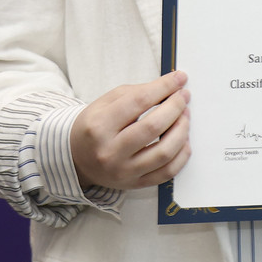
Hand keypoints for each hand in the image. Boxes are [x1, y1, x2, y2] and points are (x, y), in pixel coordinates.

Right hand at [70, 71, 191, 191]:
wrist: (77, 159)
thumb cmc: (95, 127)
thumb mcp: (105, 103)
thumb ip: (136, 93)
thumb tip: (170, 87)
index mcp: (99, 126)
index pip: (139, 101)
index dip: (164, 87)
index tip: (179, 78)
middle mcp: (110, 151)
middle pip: (153, 126)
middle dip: (175, 107)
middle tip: (184, 96)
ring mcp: (123, 171)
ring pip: (164, 152)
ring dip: (182, 130)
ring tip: (185, 116)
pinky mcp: (135, 184)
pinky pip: (167, 172)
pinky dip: (181, 155)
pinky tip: (183, 140)